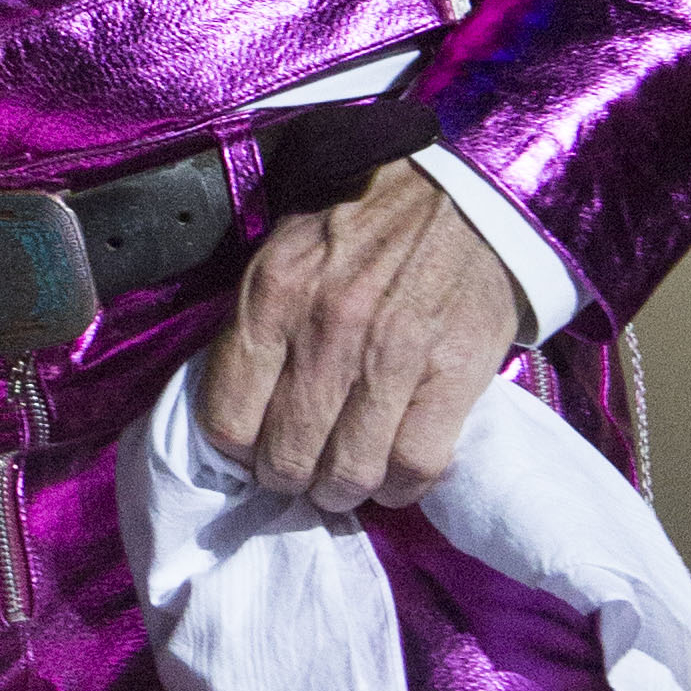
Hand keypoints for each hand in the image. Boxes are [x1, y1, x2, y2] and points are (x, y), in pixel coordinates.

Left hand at [197, 161, 519, 512]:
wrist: (463, 198)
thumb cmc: (365, 231)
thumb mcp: (287, 253)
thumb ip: (256, 326)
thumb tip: (235, 414)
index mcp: (273, 293)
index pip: (227, 419)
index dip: (239, 451)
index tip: (256, 448)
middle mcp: (327, 327)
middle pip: (286, 457)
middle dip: (291, 479)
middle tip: (304, 471)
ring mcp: (393, 354)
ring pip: (348, 474)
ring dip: (343, 492)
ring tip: (346, 479)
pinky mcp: (453, 374)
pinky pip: (413, 466)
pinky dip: (402, 486)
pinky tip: (394, 471)